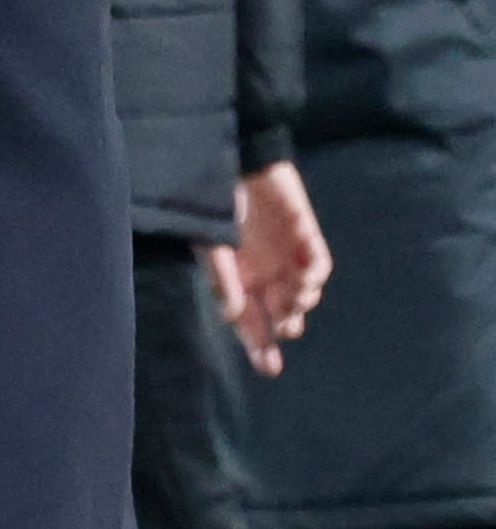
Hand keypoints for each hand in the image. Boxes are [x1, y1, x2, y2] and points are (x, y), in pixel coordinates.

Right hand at [203, 159, 332, 376]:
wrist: (237, 160)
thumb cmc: (216, 203)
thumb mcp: (210, 245)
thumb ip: (223, 279)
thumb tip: (235, 315)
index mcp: (239, 281)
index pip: (251, 323)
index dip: (260, 346)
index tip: (270, 368)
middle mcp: (265, 274)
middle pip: (281, 315)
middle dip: (284, 325)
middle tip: (284, 324)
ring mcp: (287, 256)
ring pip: (303, 294)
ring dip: (300, 301)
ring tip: (291, 297)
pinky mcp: (305, 235)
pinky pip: (317, 264)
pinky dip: (314, 273)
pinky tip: (304, 275)